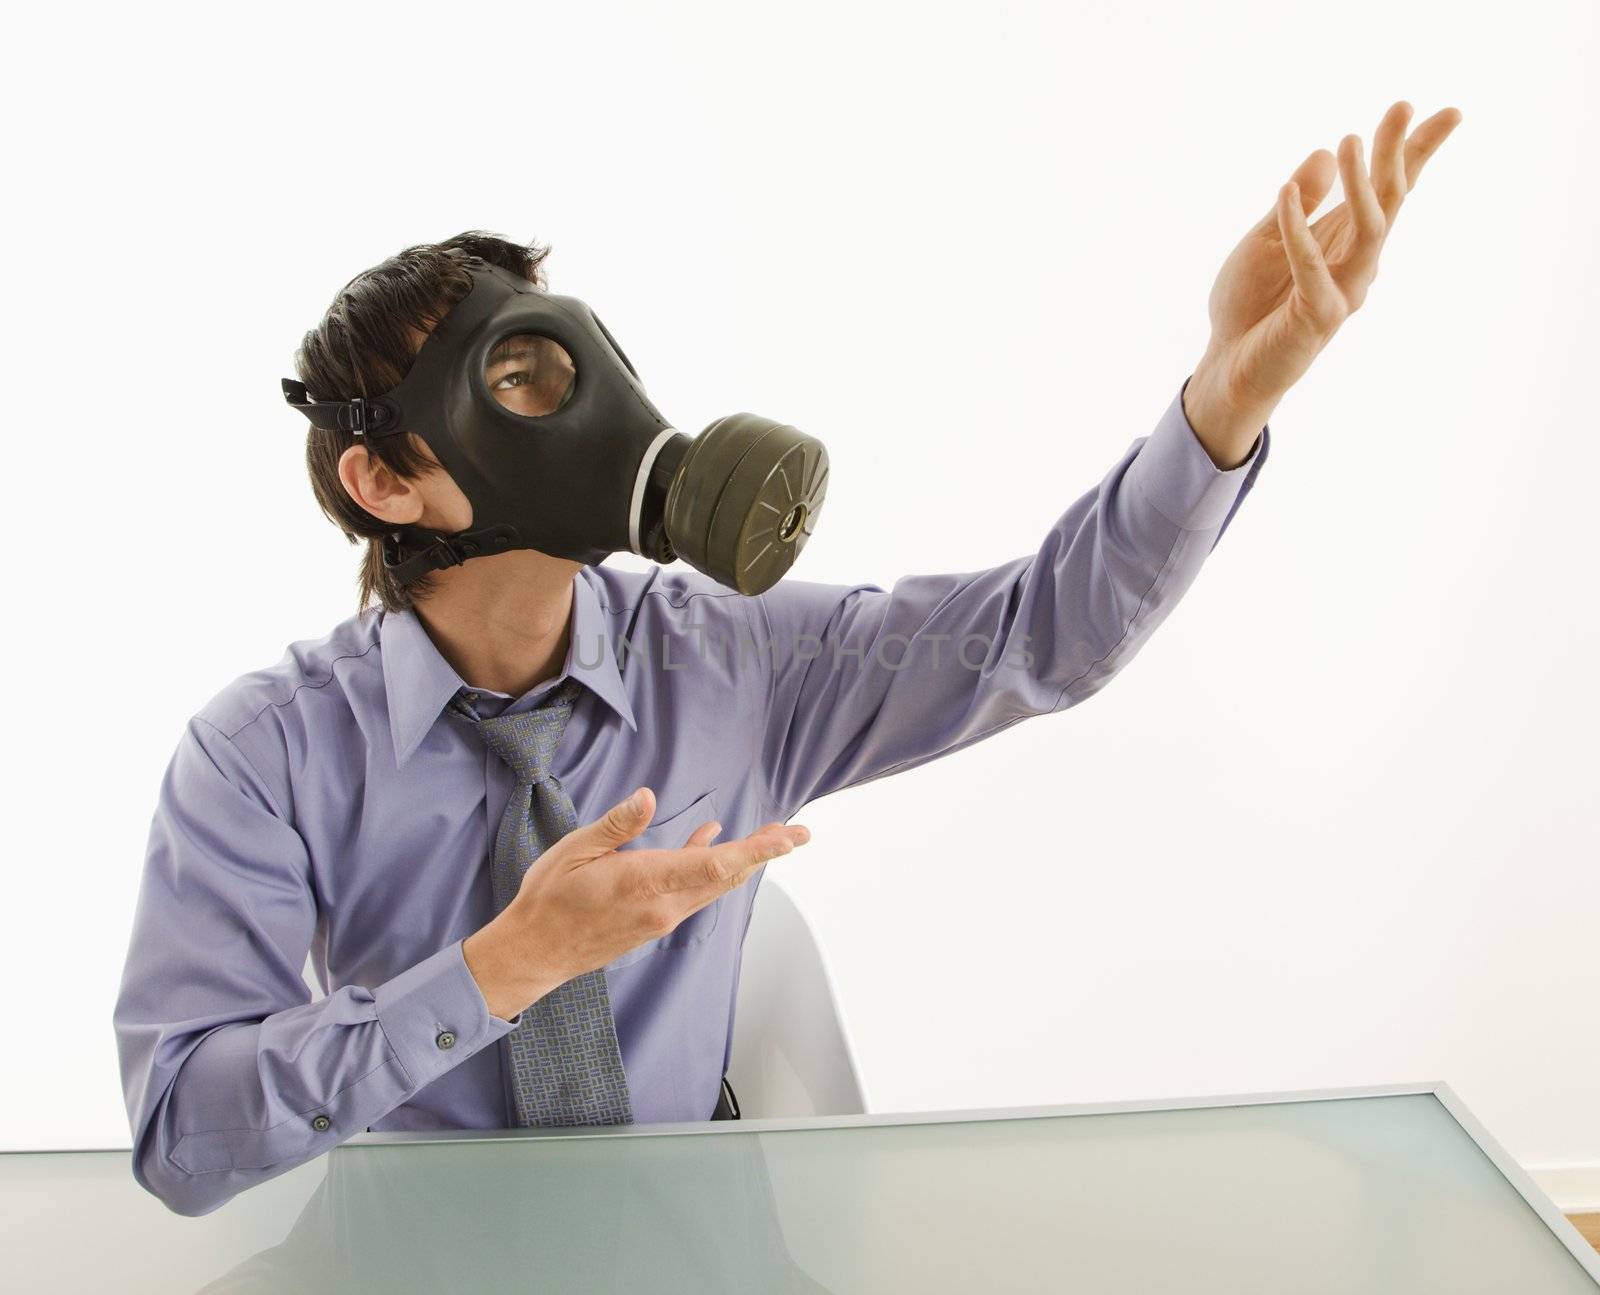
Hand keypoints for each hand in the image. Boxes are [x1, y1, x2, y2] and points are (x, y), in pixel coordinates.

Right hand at [464, 787, 809, 1019]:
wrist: (535, 952)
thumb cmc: (550, 898)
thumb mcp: (577, 850)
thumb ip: (618, 824)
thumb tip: (650, 797)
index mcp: (646, 882)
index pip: (715, 865)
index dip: (757, 850)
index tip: (787, 838)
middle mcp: (663, 905)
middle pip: (727, 875)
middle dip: (765, 853)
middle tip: (798, 833)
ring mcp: (661, 917)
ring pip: (714, 885)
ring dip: (744, 861)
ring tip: (770, 838)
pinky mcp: (654, 922)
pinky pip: (694, 891)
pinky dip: (711, 867)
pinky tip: (710, 840)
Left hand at [1184, 99, 1463, 467]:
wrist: (1226, 365)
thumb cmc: (1249, 305)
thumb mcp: (1266, 238)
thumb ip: (1299, 200)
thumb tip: (1325, 153)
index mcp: (1345, 238)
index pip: (1389, 189)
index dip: (1417, 151)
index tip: (1449, 112)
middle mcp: (1355, 261)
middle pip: (1388, 199)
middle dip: (1396, 152)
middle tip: (1401, 106)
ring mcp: (1343, 289)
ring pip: (1368, 229)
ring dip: (1359, 184)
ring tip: (1348, 141)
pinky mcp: (1319, 315)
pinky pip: (1311, 266)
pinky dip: (1297, 229)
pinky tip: (1286, 192)